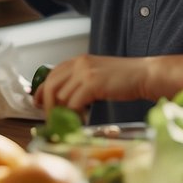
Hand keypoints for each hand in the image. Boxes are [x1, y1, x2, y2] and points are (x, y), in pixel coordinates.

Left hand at [32, 54, 147, 113]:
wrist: (144, 74)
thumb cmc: (124, 78)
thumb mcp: (97, 74)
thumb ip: (81, 81)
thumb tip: (65, 99)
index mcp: (79, 60)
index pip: (52, 74)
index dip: (42, 90)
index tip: (38, 103)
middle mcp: (79, 64)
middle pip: (51, 86)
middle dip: (47, 105)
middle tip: (50, 118)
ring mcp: (85, 73)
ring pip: (61, 97)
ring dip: (63, 113)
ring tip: (69, 122)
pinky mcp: (92, 84)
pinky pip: (73, 103)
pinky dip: (74, 115)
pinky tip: (81, 120)